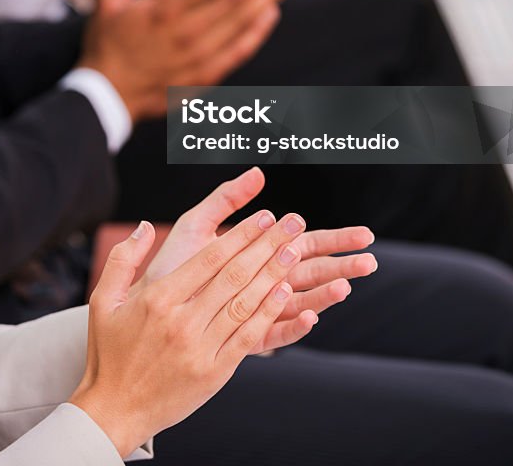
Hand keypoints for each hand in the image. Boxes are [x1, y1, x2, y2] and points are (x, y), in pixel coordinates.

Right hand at [70, 208, 314, 456]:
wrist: (113, 411)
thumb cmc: (109, 354)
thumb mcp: (105, 301)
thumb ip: (124, 258)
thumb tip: (144, 225)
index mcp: (159, 299)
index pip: (210, 258)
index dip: (241, 234)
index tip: (263, 216)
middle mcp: (182, 321)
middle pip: (234, 275)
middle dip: (267, 245)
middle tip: (291, 223)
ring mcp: (200, 349)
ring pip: (245, 304)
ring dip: (274, 274)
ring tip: (294, 251)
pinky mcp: (213, 373)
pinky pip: (247, 338)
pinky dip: (268, 314)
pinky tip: (284, 294)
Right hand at [79, 0, 282, 120]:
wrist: (107, 95)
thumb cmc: (107, 43)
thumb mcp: (105, 1)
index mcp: (164, 11)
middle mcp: (186, 33)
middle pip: (233, 0)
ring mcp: (199, 57)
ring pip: (241, 23)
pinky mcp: (205, 76)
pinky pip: (239, 51)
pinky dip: (258, 31)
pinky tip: (271, 13)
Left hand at [142, 168, 377, 352]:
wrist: (140, 312)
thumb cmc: (170, 268)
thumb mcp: (196, 226)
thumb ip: (226, 199)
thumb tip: (258, 172)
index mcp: (259, 255)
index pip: (306, 242)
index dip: (337, 238)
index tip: (365, 234)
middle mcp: (263, 283)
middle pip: (312, 270)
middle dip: (343, 264)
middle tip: (372, 259)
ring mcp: (255, 312)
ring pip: (299, 301)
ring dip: (324, 293)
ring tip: (347, 284)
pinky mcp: (242, 340)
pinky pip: (273, 334)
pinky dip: (293, 326)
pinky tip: (311, 315)